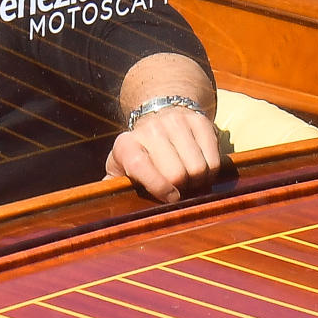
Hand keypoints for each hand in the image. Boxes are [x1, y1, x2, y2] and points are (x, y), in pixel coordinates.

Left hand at [104, 105, 220, 202]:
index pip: (140, 165)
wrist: (158, 115)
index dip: (158, 186)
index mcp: (126, 144)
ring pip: (198, 168)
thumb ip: (113, 185)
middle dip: (182, 189)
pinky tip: (202, 169)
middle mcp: (150, 129)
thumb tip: (103, 202)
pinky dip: (212, 171)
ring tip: (191, 180)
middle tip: (181, 189)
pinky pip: (215, 159)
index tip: (170, 198)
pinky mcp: (199, 122)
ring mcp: (175, 123)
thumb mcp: (120, 166)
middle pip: (177, 173)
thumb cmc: (139, 152)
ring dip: (199, 181)